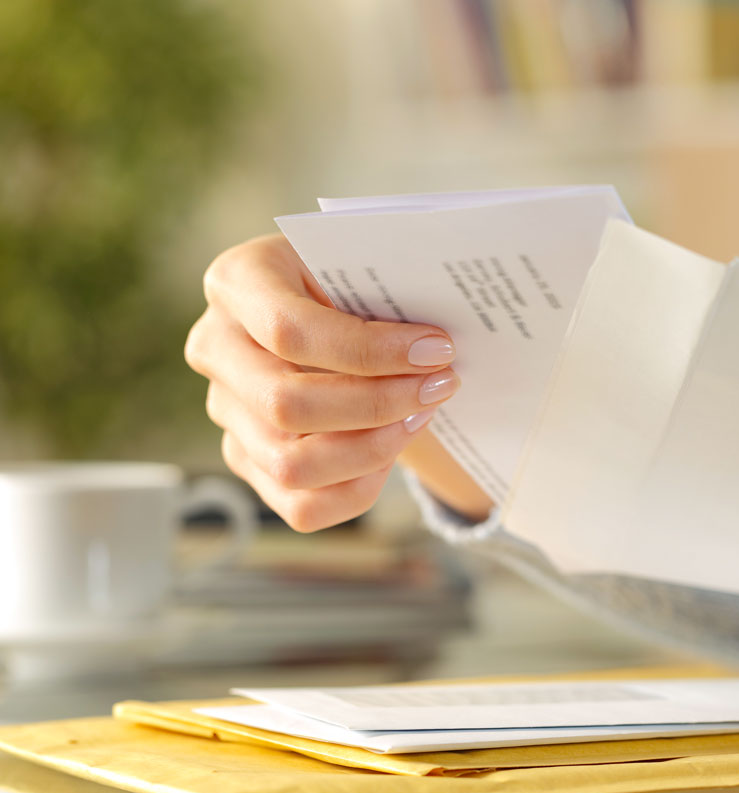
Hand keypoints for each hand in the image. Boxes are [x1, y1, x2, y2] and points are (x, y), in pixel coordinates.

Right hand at [186, 234, 463, 531]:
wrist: (336, 305)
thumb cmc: (356, 277)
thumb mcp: (365, 259)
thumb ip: (388, 284)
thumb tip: (439, 344)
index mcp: (237, 282)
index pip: (290, 331)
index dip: (370, 351)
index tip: (439, 350)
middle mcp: (216, 347)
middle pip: (286, 405)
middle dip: (379, 404)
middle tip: (442, 385)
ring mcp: (225, 410)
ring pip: (291, 466)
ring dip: (373, 450)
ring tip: (420, 417)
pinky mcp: (248, 459)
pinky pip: (302, 506)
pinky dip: (358, 489)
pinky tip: (392, 451)